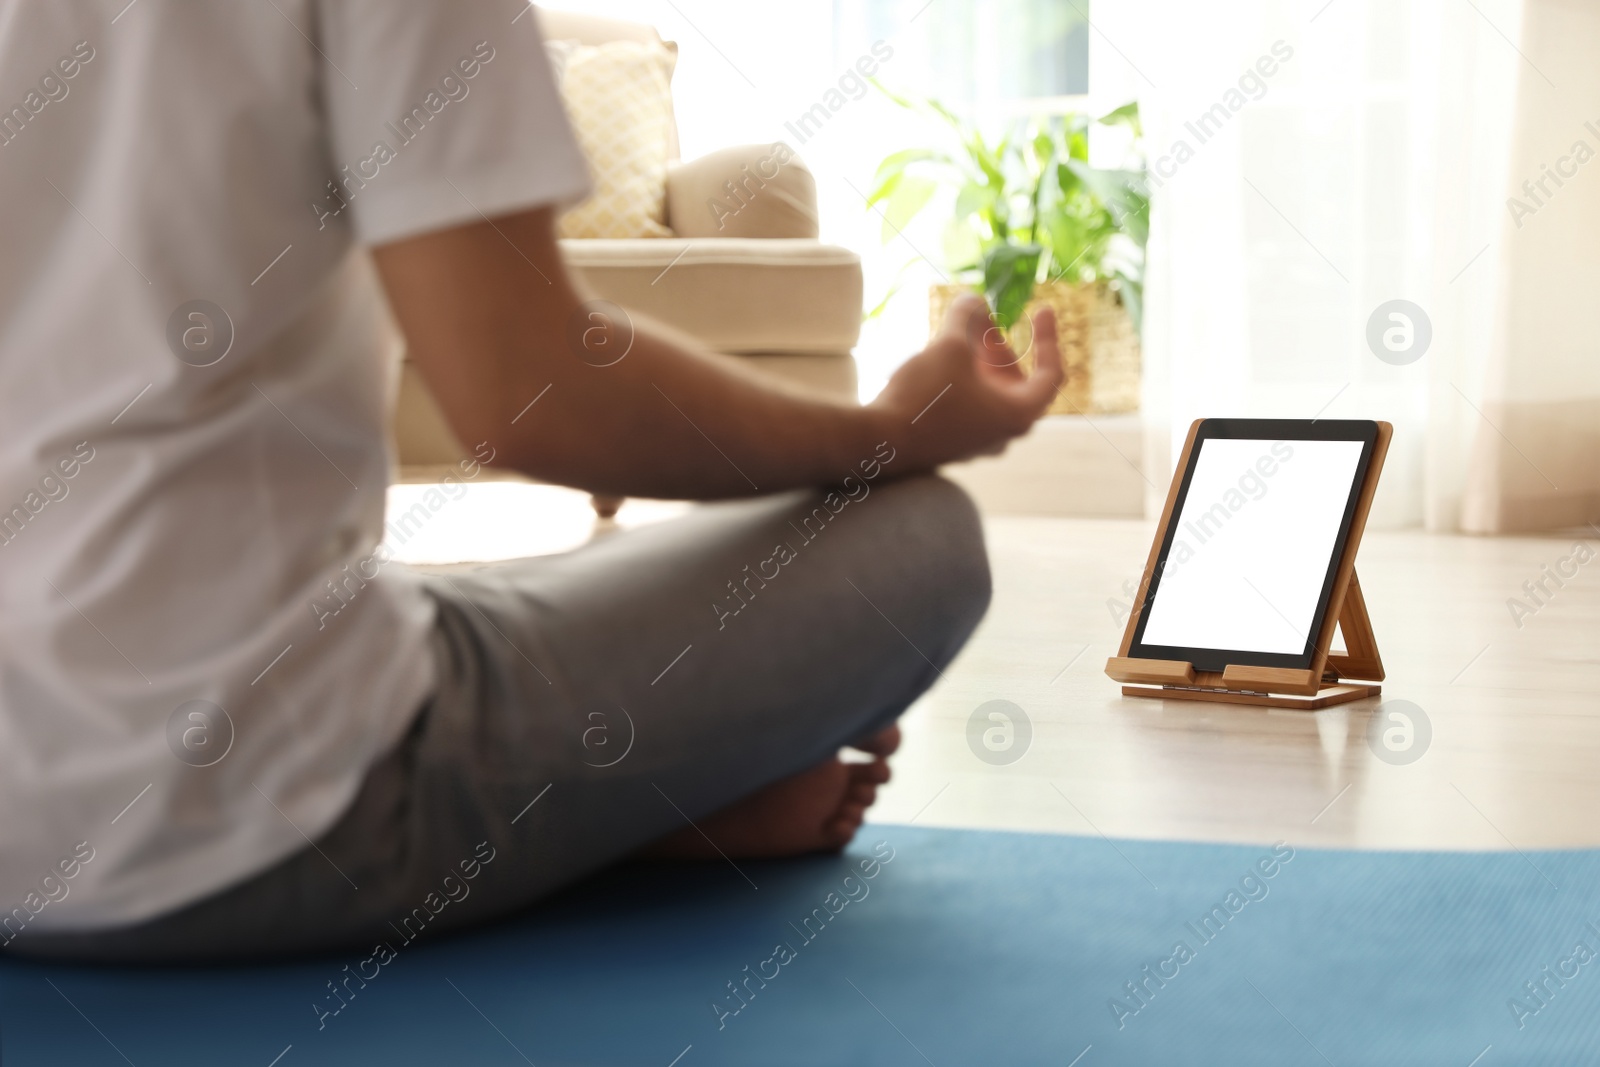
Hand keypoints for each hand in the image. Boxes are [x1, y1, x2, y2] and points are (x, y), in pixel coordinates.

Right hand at [869, 293, 1062, 470]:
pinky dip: (961, 379)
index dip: (1048, 338)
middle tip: (980, 316)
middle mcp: (1003, 434)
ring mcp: (977, 442)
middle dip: (996, 344)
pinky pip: (967, 404)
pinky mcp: (952, 443)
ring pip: (987, 391)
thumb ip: (967, 318)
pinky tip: (938, 358)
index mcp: (1018, 415)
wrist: (879, 441)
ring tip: (955, 332)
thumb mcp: (950, 346)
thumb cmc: (924, 396)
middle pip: (1013, 380)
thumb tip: (972, 300)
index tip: (1042, 310)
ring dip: (976, 359)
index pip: (1050, 374)